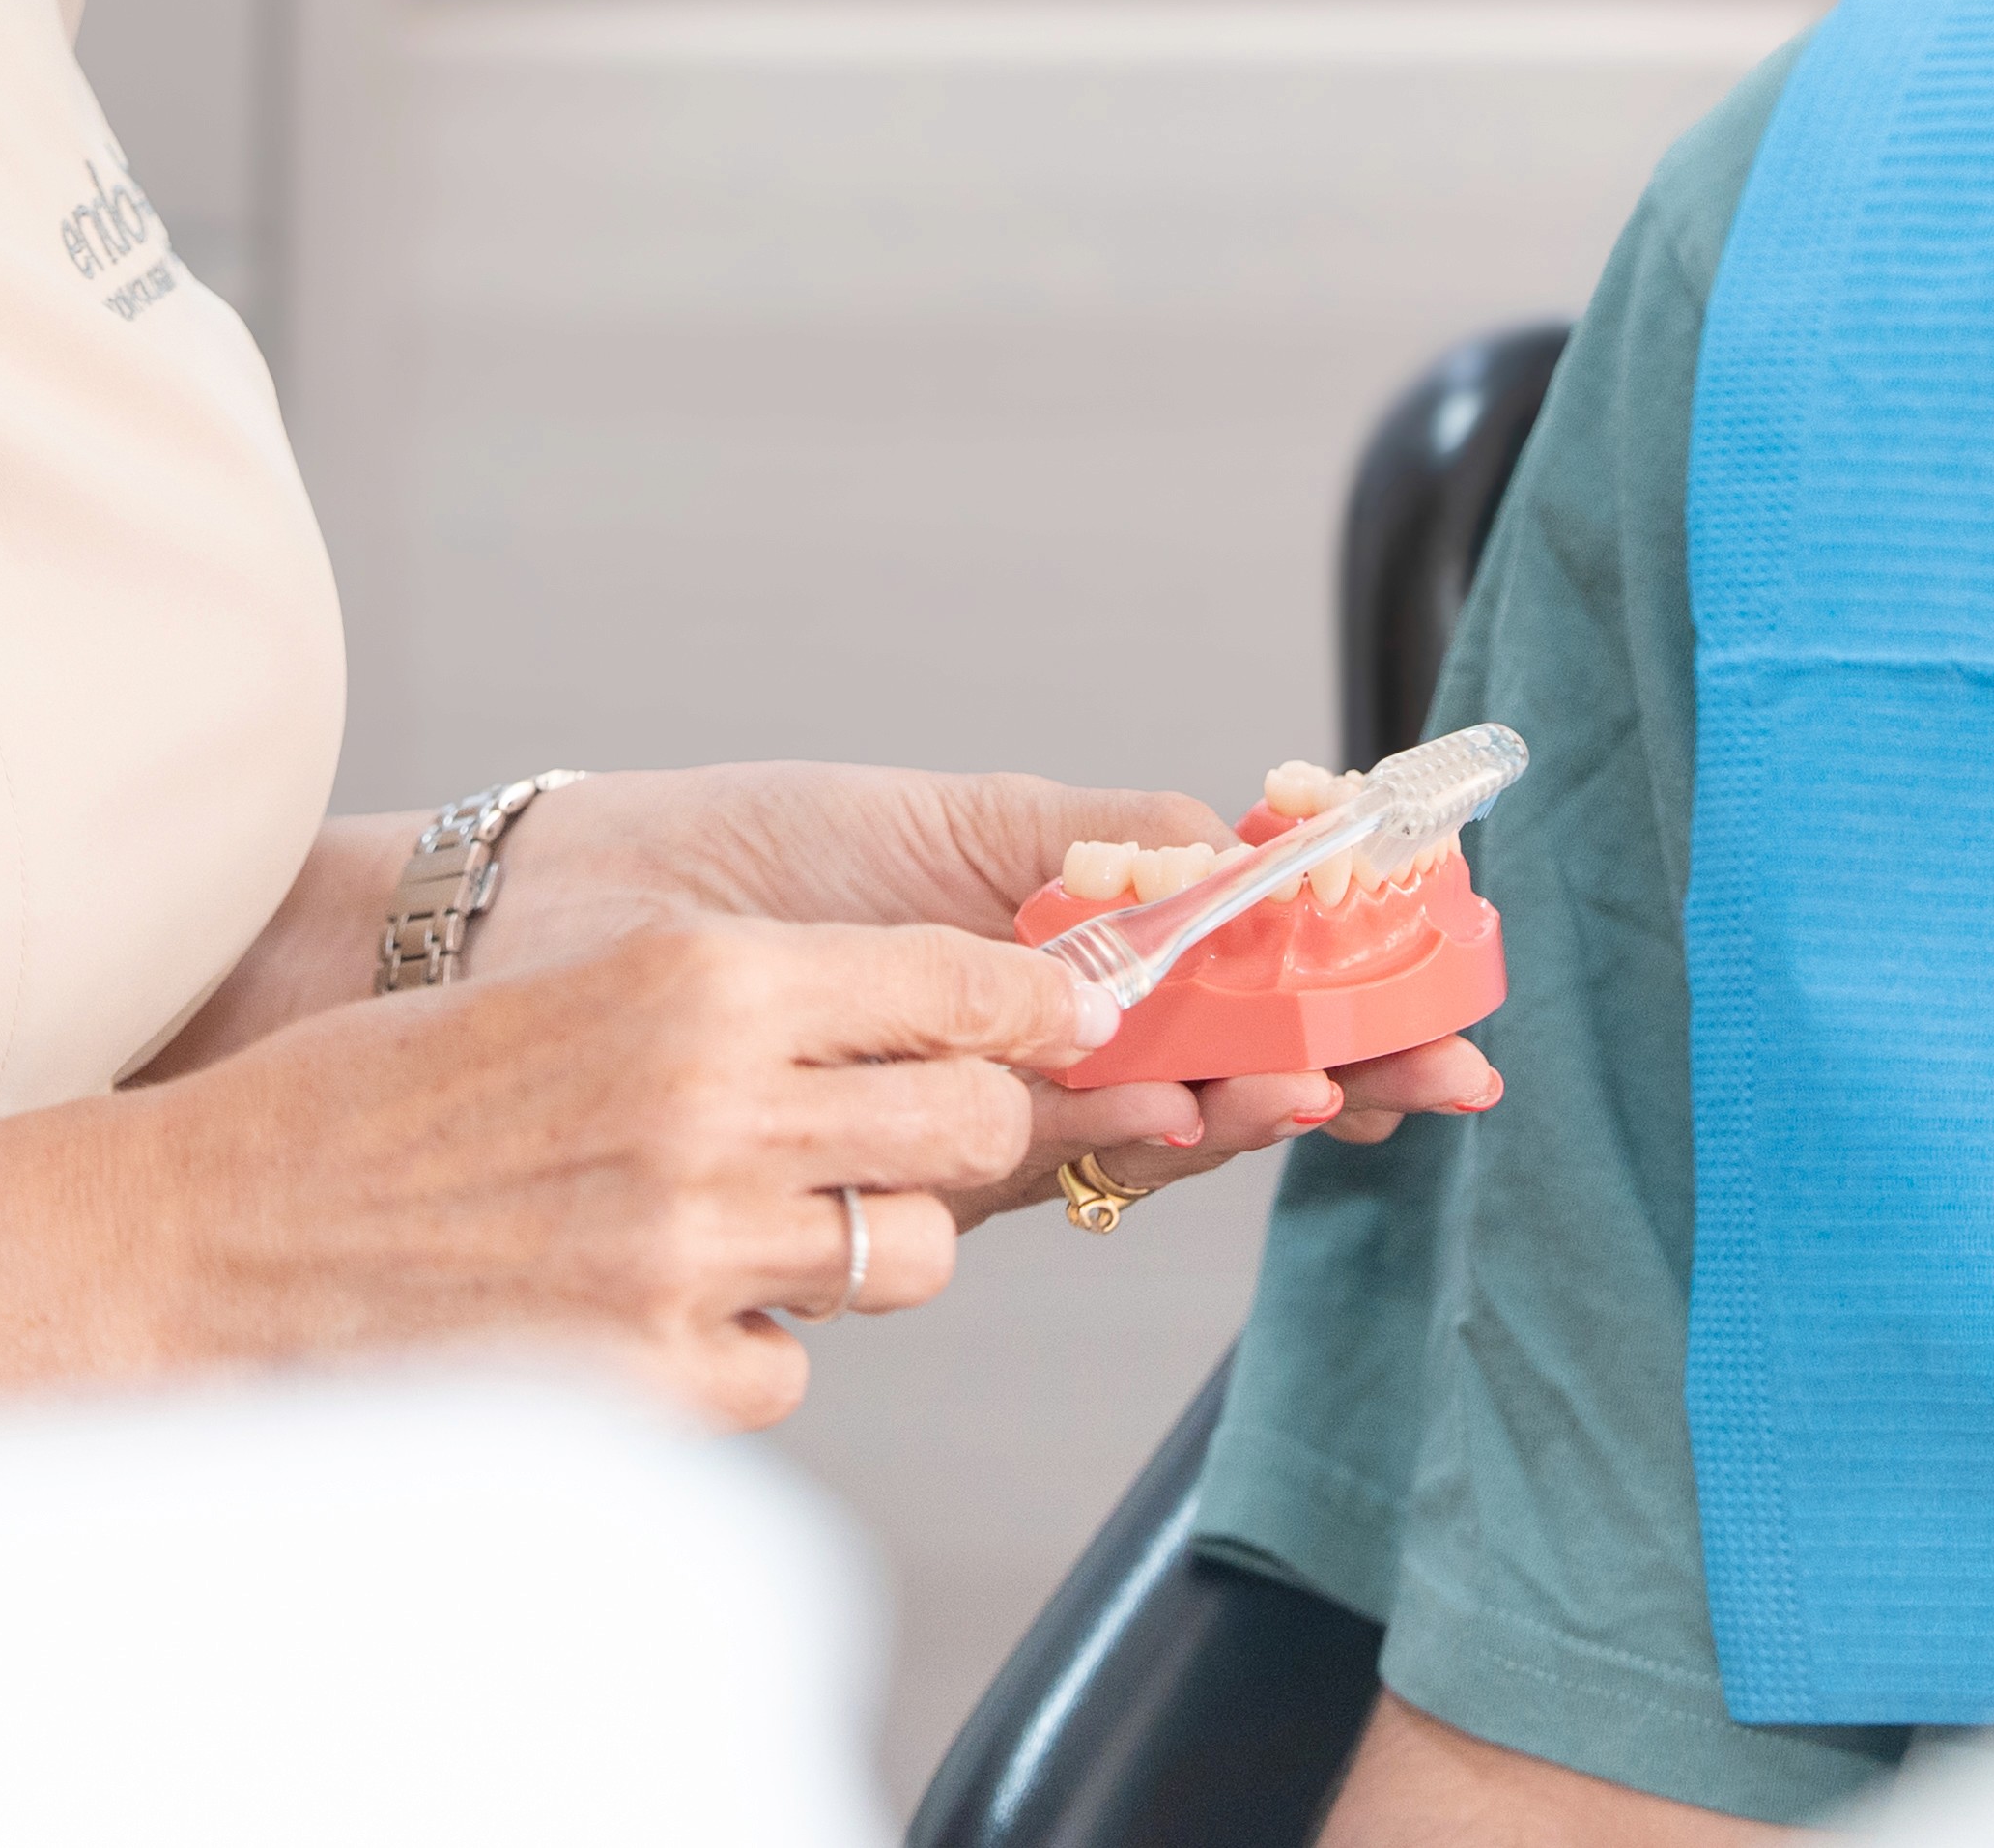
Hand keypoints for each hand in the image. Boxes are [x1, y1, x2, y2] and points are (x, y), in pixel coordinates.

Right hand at [114, 914, 1090, 1427]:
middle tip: (917, 1135)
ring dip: (858, 1246)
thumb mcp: (575, 995)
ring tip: (747, 1228)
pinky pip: (796, 1365)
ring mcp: (691, 1250)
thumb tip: (920, 1024)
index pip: (957, 982)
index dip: (1030, 1004)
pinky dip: (749, 1346)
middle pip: (973, 1123)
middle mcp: (716, 1104)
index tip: (1062, 1016)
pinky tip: (649, 1311)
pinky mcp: (657, 1377)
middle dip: (971, 1129)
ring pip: (908, 1254)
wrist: (210, 1237)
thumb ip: (744, 1008)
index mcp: (700, 977)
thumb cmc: (378, 1104)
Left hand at [489, 763, 1507, 1223]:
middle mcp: (1022, 1056)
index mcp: (1046, 957)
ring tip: (1333, 1082)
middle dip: (1339, 1071)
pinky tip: (1196, 1111)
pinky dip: (1131, 1137)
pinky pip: (1043, 1163)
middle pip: (1219, 1075)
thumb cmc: (730, 857)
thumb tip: (1249, 840)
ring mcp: (969, 1117)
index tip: (1438, 985)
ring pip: (1152, 1131)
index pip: (1226, 984)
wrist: (550, 925)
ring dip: (1256, 1109)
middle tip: (1443, 1068)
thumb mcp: (942, 822)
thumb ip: (1096, 844)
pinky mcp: (896, 1170)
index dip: (1335, 991)